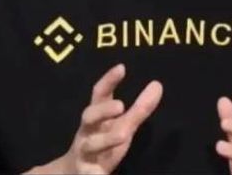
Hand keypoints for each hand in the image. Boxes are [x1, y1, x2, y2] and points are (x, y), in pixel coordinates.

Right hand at [24, 63, 162, 174]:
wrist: (74, 173)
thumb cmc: (102, 143)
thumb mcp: (121, 125)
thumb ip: (139, 108)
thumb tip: (158, 85)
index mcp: (97, 117)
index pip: (99, 94)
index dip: (108, 80)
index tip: (121, 67)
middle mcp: (87, 131)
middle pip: (89, 116)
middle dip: (103, 110)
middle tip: (121, 105)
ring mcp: (84, 153)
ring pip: (90, 144)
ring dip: (106, 139)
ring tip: (123, 134)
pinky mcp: (86, 174)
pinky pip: (89, 174)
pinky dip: (94, 174)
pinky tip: (101, 174)